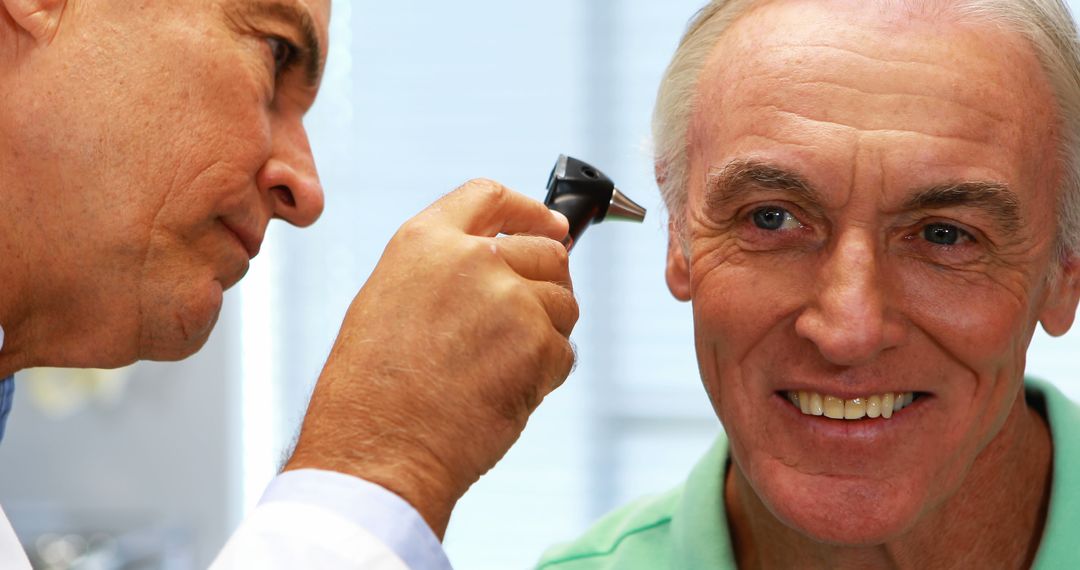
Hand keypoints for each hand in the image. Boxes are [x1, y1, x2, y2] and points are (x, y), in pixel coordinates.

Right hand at [283, 179, 577, 537]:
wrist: (380, 448)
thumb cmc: (372, 392)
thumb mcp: (388, 301)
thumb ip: (444, 272)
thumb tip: (500, 266)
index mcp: (425, 241)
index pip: (491, 196)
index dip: (529, 210)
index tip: (551, 224)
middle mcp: (472, 259)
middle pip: (546, 251)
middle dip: (547, 283)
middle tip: (527, 321)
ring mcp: (510, 299)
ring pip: (563, 303)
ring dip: (547, 333)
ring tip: (500, 367)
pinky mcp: (537, 344)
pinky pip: (564, 351)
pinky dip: (546, 373)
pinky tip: (505, 392)